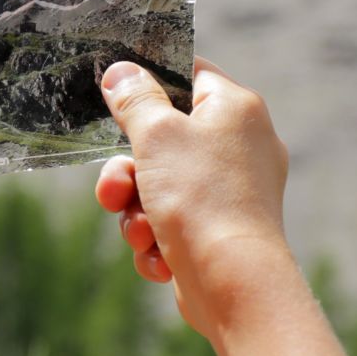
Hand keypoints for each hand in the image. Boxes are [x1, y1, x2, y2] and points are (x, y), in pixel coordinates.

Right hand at [93, 57, 292, 341]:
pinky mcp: (221, 231)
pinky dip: (157, 240)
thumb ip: (135, 98)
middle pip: (165, 140)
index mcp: (236, 109)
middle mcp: (241, 145)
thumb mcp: (156, 135)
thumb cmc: (199, 198)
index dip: (151, 83)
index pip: (189, 75)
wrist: (233, 284)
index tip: (118, 99)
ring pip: (161, 187)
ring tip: (141, 233)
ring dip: (137, 212)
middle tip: (115, 191)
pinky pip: (174, 223)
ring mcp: (233, 191)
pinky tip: (160, 258)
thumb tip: (122, 71)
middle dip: (129, 172)